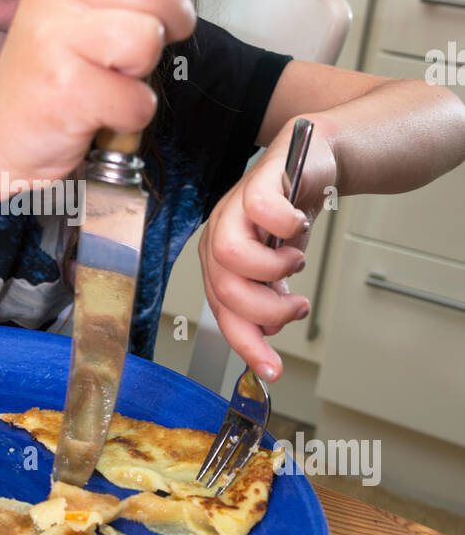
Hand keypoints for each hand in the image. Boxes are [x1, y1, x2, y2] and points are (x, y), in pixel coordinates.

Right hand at [0, 0, 196, 183]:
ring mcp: (52, 43)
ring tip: (117, 77)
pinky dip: (132, 115)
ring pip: (147, 37)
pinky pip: (138, 100)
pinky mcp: (65, 91)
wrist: (1, 133)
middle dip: (174, 18)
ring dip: (147, 68)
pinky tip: (103, 112)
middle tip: (153, 41)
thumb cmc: (51, 75)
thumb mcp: (73, 14)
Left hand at [197, 118, 337, 382]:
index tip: (273, 370)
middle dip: (268, 311)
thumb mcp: (279, 268)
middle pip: (224, 290)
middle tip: (297, 306)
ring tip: (296, 264)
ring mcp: (234, 209)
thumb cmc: (291, 214)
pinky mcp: (257, 184)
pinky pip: (261, 212)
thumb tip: (268, 331)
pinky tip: (299, 227)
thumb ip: (269, 298)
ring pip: (230, 256)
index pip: (222, 313)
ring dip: (273, 272)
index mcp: (219, 262)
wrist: (316, 163)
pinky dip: (287, 227)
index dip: (247, 344)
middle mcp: (219, 236)